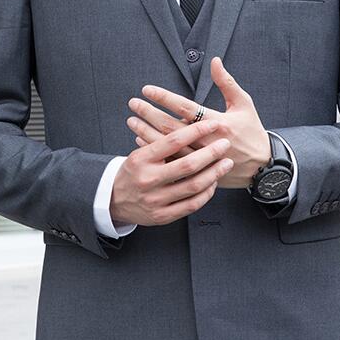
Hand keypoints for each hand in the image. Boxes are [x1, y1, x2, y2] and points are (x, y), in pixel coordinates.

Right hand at [109, 119, 233, 225]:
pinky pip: (192, 205)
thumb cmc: (133, 172)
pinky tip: (213, 183)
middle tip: (225, 144)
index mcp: (141, 159)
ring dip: (214, 173)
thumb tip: (192, 126)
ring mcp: (155, 200)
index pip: (173, 141)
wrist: (112, 200)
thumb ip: (162, 145)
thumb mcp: (140, 154)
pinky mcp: (162, 216)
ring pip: (193, 186)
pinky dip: (206, 193)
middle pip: (187, 165)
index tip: (213, 124)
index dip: (196, 131)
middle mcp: (148, 180)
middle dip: (211, 153)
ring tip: (226, 163)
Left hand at [126, 57, 270, 188]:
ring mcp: (202, 159)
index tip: (147, 89)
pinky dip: (156, 150)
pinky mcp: (199, 171)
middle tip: (133, 103)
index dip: (164, 98)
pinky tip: (141, 141)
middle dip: (149, 113)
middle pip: (172, 127)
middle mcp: (208, 141)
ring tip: (132, 121)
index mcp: (219, 123)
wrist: (262, 167)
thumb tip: (214, 60)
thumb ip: (227, 83)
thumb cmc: (253, 132)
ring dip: (147, 132)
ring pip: (168, 146)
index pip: (185, 108)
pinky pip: (171, 160)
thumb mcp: (244, 104)